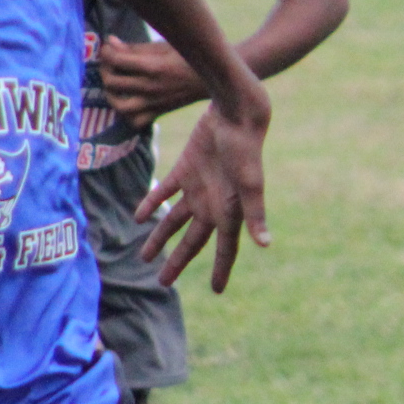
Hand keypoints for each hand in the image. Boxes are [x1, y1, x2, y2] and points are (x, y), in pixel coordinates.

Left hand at [97, 36, 200, 125]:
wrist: (213, 77)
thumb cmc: (187, 56)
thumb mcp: (162, 46)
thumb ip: (134, 47)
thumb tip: (110, 42)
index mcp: (152, 66)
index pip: (115, 60)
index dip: (106, 51)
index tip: (108, 46)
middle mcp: (151, 87)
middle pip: (112, 82)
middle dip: (105, 69)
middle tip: (110, 62)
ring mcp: (154, 102)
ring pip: (120, 106)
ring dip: (111, 95)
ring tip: (114, 85)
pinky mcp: (159, 112)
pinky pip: (136, 121)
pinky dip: (127, 114)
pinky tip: (128, 101)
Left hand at [132, 85, 271, 291]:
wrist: (236, 113)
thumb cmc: (246, 149)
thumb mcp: (250, 184)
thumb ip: (255, 214)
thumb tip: (266, 245)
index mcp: (230, 211)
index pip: (225, 249)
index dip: (221, 270)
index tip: (217, 290)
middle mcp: (214, 204)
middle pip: (193, 241)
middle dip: (178, 262)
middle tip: (163, 283)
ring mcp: (198, 187)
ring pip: (174, 220)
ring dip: (160, 237)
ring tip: (145, 257)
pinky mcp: (186, 168)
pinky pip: (164, 192)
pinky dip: (151, 203)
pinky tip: (137, 217)